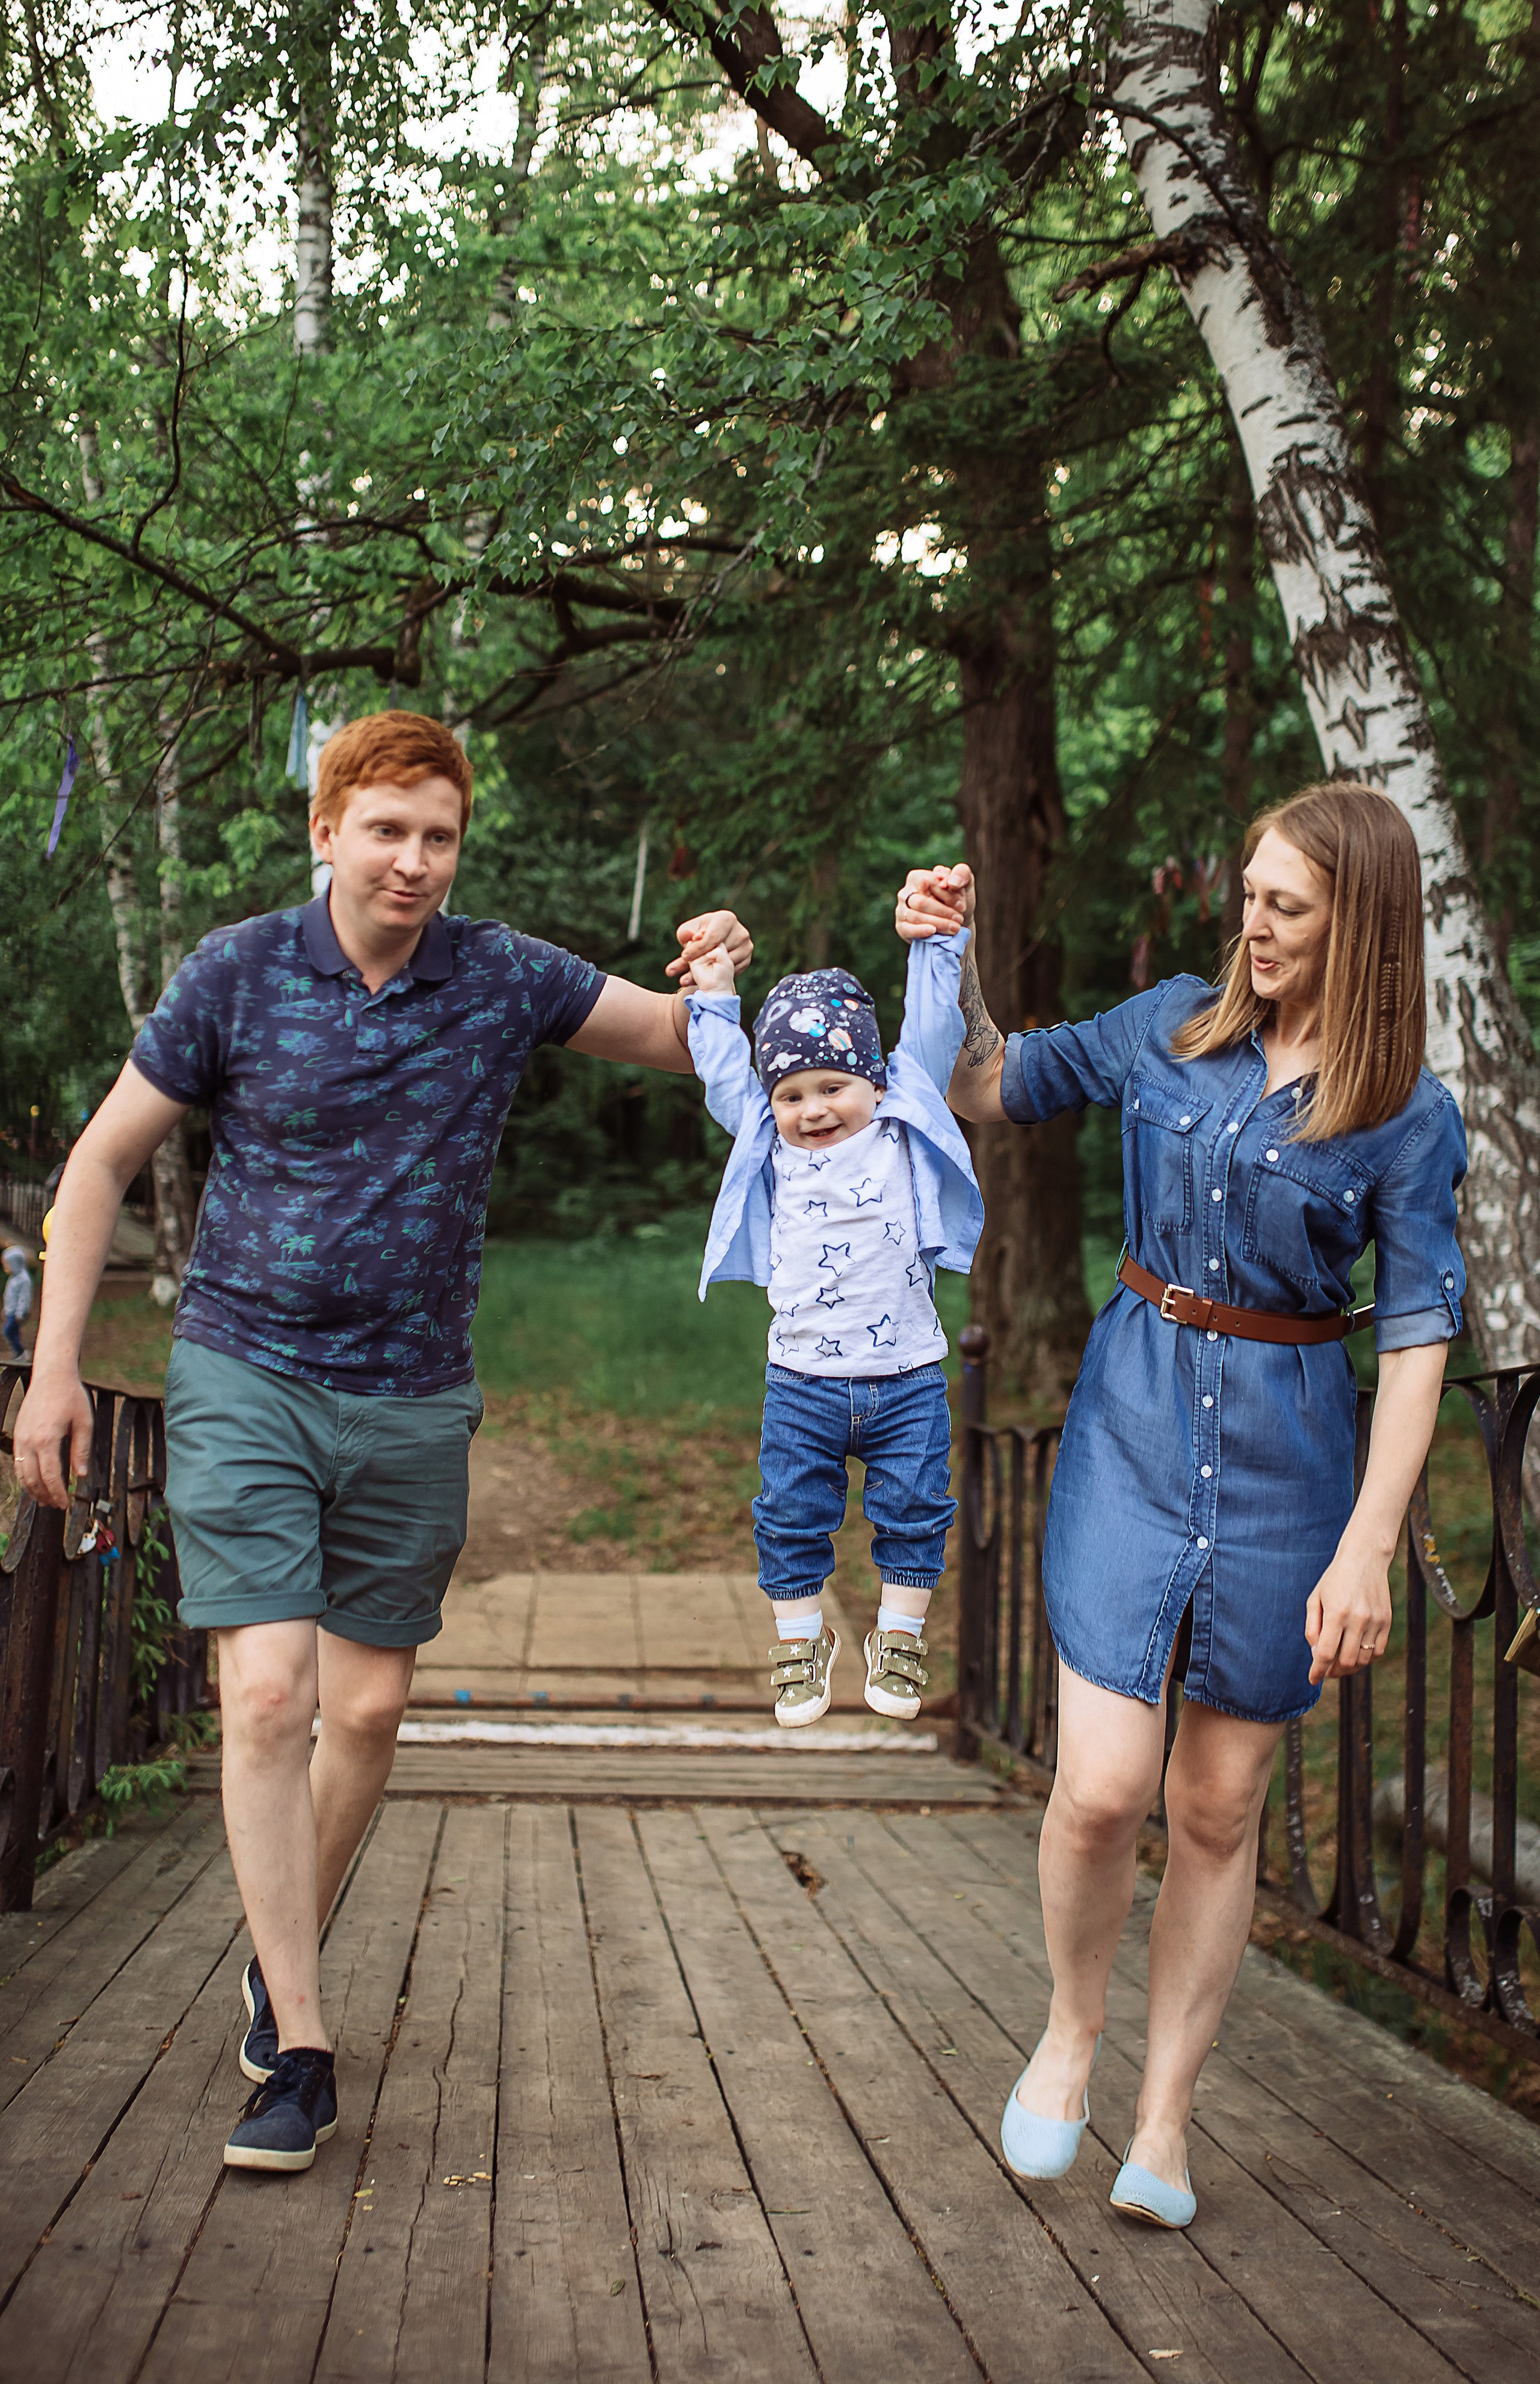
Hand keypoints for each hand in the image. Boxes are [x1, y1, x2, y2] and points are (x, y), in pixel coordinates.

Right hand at [13, 1368, 93, 1509]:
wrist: (52, 1376)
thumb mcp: (84, 1423)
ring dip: (32, 1490)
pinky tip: (34, 1482)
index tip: (65, 1503)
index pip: (50, 1476)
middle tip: (56, 1505)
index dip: (57, 1493)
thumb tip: (80, 1476)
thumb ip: (81, 1451)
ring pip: (21, 1473)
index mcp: (47, 1439)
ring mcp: (20, 1438)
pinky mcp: (18, 1434)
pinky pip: (17, 1462)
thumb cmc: (70, 1396)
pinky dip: (24, 1477)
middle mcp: (29, 1441)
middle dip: (45, 1496)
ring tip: (45, 1500)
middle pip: (33, 1479)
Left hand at [668, 908, 751, 989]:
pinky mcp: (747, 960)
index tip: (684, 957)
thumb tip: (692, 938)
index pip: (712, 937)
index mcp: (727, 919)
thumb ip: (686, 933)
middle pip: (719, 952)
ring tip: (685, 980)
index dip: (697, 948)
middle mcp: (741, 932)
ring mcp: (746, 947)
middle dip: (698, 964)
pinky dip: (715, 978)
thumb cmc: (699, 933)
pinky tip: (699, 980)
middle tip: (681, 975)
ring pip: (724, 965)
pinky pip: (731, 972)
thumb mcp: (688, 930)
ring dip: (704, 975)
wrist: (713, 940)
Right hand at [897, 864, 972, 942]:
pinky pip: (907, 930)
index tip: (961, 905)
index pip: (927, 882)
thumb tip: (949, 882)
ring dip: (938, 923)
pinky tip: (933, 931)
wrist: (956, 923)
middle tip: (959, 919)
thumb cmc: (958, 900)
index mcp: (916, 877)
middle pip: (920, 902)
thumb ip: (961, 874)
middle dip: (943, 911)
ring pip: (916, 917)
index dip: (945, 894)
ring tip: (955, 928)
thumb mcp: (965, 882)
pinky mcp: (902, 927)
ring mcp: (901, 910)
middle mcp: (905, 893)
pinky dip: (921, 931)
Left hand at [1305, 1541, 1392, 1683]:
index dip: (1318, 1671)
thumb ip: (1313, 1628)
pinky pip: (1378, 1652)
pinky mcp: (1387, 1621)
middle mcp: (1358, 1620)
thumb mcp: (1315, 1599)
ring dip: (1349, 1668)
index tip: (1312, 1680)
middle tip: (1326, 1670)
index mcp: (1336, 1613)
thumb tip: (1316, 1654)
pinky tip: (1356, 1655)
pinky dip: (1366, 1659)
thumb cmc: (1335, 1579)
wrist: (1364, 1558)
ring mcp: (1375, 1621)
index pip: (1326, 1654)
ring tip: (1339, 1665)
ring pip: (1363, 1660)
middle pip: (1345, 1662)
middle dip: (1333, 1671)